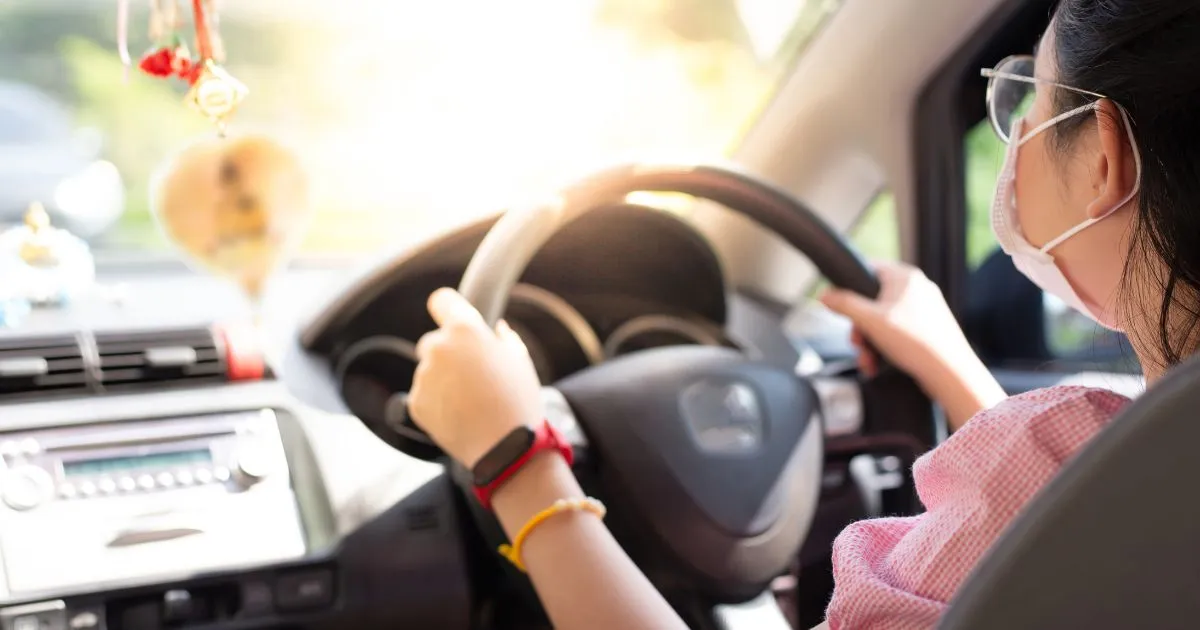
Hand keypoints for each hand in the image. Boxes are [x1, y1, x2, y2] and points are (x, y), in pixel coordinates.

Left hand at [408, 288, 542, 467]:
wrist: (506, 447)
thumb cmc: (519, 400)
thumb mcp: (520, 361)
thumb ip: (504, 339)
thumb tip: (496, 330)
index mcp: (465, 329)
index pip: (441, 300)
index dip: (447, 308)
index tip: (451, 319)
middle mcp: (438, 347)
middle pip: (433, 341)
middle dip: (447, 354)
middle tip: (472, 376)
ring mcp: (424, 376)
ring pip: (429, 370)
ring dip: (442, 380)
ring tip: (470, 401)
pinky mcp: (415, 402)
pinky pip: (424, 395)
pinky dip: (436, 403)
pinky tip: (459, 414)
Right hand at [820, 261, 1003, 428]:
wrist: (949, 372)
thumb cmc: (914, 341)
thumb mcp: (869, 320)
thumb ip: (844, 304)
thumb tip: (825, 295)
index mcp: (905, 277)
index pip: (869, 268)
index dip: (850, 285)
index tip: (840, 303)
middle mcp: (917, 288)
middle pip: (873, 300)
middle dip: (860, 326)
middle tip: (857, 342)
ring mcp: (924, 309)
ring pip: (883, 320)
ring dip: (869, 342)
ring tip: (868, 360)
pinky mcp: (928, 329)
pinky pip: (897, 333)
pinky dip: (885, 347)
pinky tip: (878, 364)